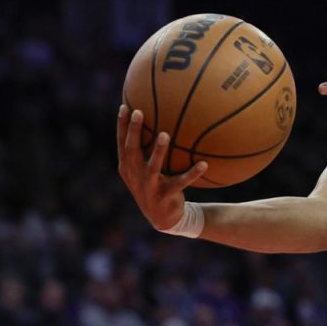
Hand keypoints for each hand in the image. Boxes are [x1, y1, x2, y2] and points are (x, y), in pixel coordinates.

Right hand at [116, 106, 207, 229]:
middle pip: (132, 150)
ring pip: (152, 166)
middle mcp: (135, 176)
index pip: (122, 143)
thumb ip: (145, 152)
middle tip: (139, 112)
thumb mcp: (145, 171)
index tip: (125, 106)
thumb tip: (157, 122)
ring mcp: (149, 186)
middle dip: (134, 131)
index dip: (122, 125)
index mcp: (127, 168)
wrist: (163, 219)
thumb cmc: (155, 187)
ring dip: (158, 150)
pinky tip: (204, 164)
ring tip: (165, 134)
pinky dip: (193, 174)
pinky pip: (181, 182)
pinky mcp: (165, 195)